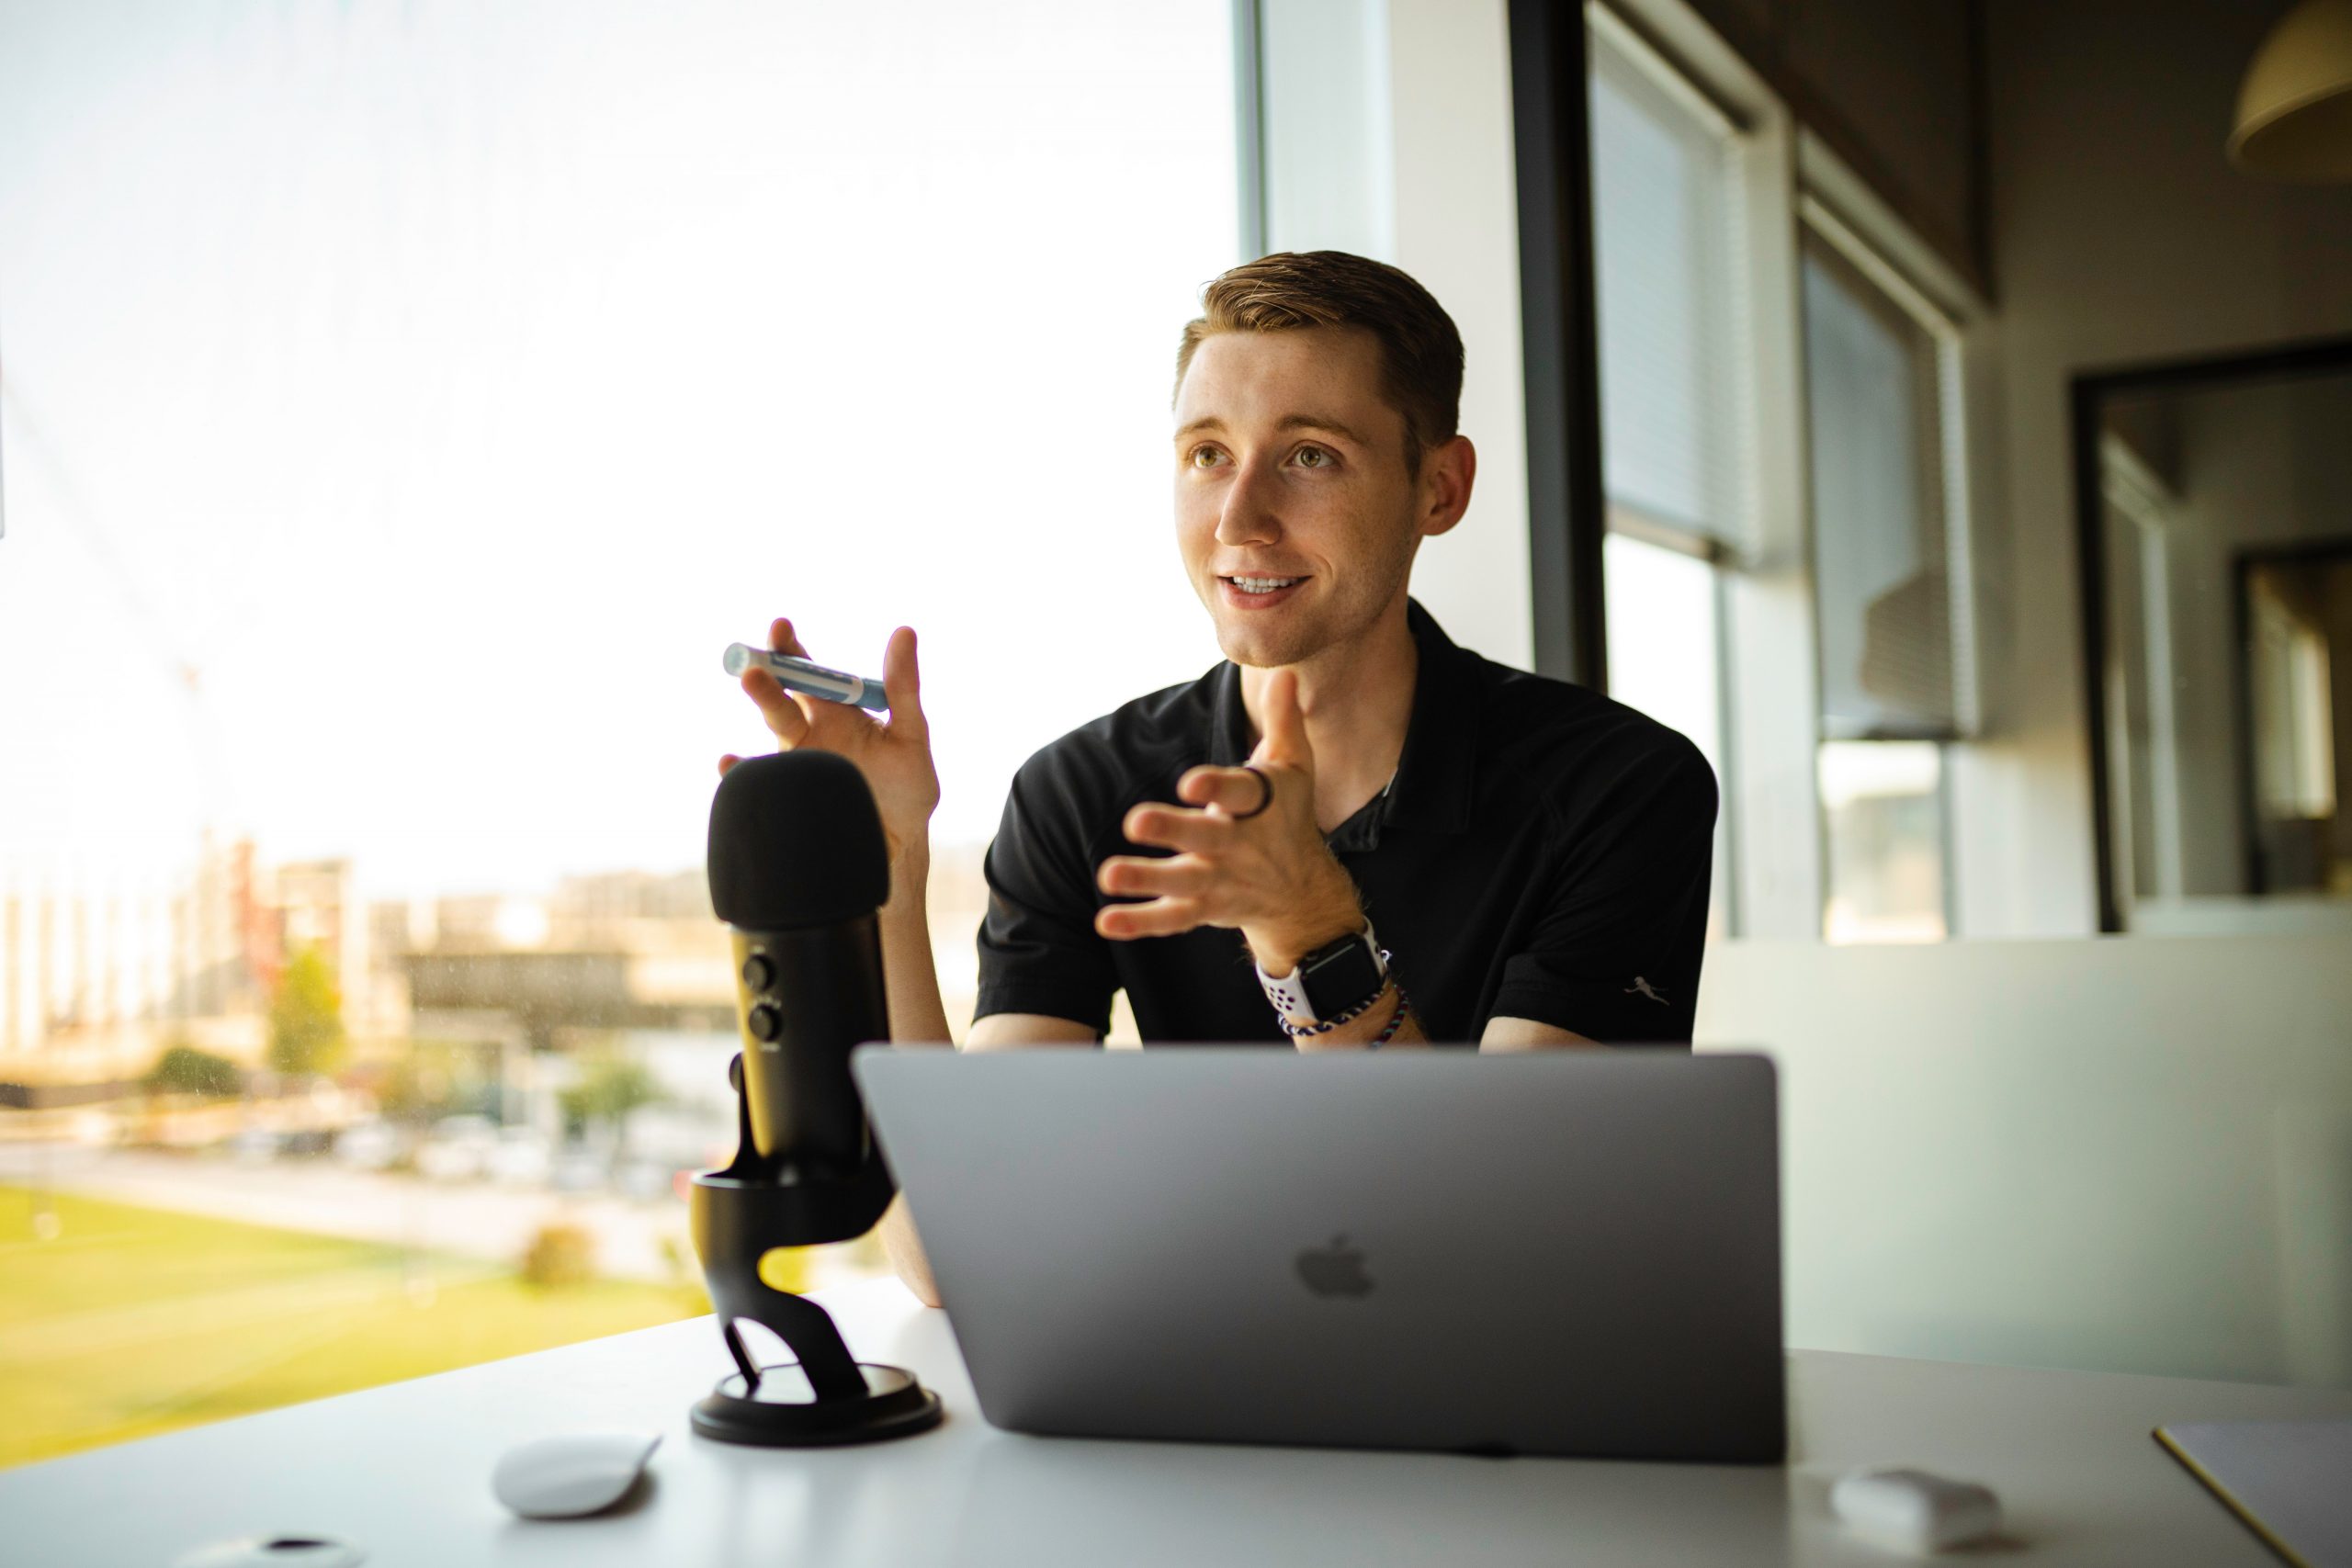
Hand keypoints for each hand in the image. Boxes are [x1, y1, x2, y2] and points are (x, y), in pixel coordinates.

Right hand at [719, 618, 937, 867]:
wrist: (898, 846)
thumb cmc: (908, 789)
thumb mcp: (911, 734)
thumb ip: (904, 687)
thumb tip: (904, 631)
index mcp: (837, 711)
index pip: (809, 671)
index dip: (792, 649)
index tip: (782, 627)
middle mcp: (809, 732)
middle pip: (782, 696)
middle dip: (769, 675)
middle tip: (757, 660)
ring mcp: (796, 765)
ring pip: (773, 729)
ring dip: (763, 703)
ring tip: (752, 681)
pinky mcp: (788, 796)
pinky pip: (758, 782)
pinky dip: (741, 772)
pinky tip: (730, 763)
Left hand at [1094, 669, 1361, 973]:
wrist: (1303, 893)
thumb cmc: (1289, 815)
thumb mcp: (1293, 766)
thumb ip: (1283, 720)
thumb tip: (1283, 671)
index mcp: (1260, 806)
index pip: (1241, 793)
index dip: (1216, 786)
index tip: (1189, 782)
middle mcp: (1240, 845)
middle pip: (1208, 837)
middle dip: (1174, 830)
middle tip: (1136, 821)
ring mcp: (1221, 880)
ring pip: (1185, 881)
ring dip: (1147, 879)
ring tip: (1108, 875)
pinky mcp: (1204, 909)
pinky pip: (1172, 918)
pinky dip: (1140, 921)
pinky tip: (1106, 920)